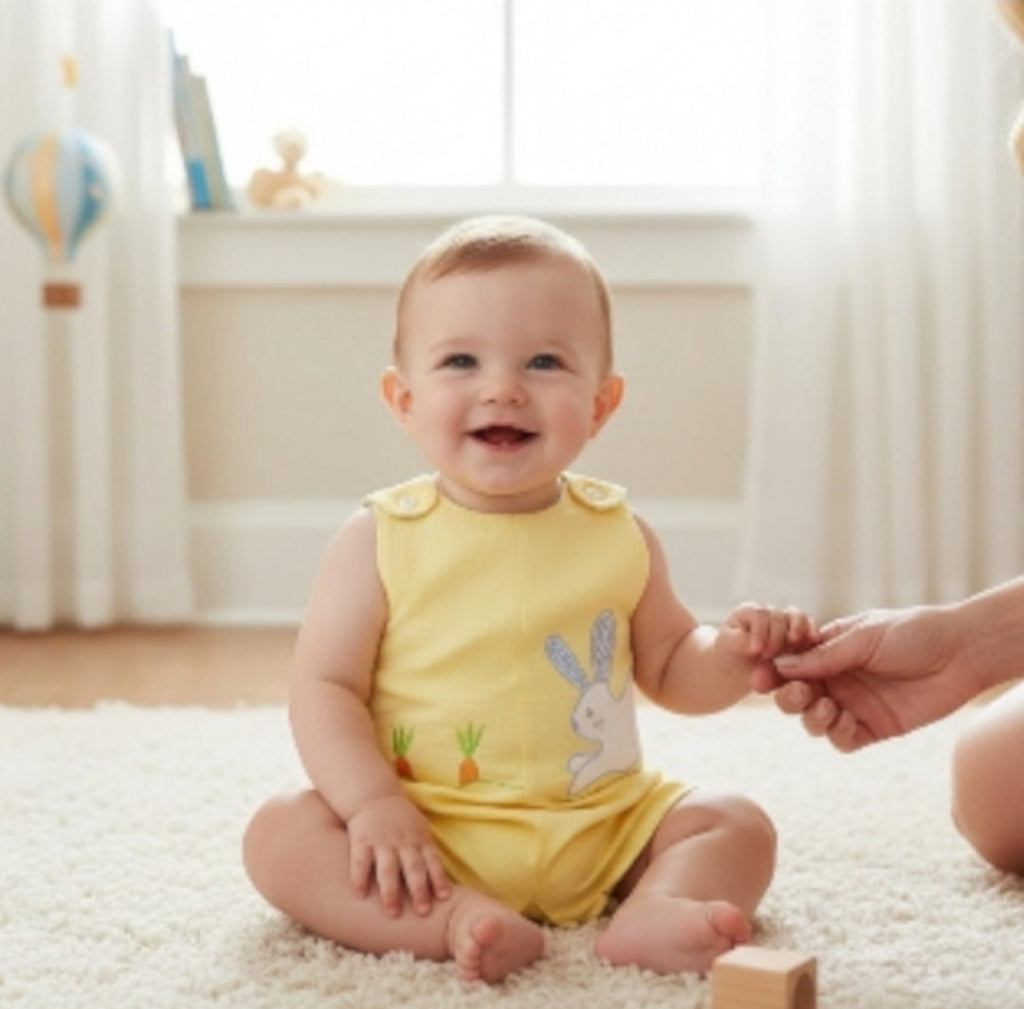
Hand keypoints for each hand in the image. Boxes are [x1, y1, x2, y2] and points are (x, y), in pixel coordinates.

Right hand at [346, 794, 450, 917]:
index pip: (432, 861)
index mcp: (420, 840)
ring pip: (388, 869)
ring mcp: (382, 842)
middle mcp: (403, 842)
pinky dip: (360, 878)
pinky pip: (360, 861)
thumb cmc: (401, 820)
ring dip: (391, 891)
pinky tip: (360, 894)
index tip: (443, 898)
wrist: (373, 796)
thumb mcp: (420, 830)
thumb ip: (427, 853)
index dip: (438, 879)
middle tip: (423, 911)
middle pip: (413, 868)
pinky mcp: (361, 841)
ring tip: (393, 913)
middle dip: (419, 890)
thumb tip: (443, 884)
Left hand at [718, 602, 820, 683]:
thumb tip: (752, 644)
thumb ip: (738, 641)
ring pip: (797, 617)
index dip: (759, 630)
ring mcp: (787, 623)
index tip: (755, 650)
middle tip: (768, 656)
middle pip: (778, 617)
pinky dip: (812, 632)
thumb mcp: (727, 646)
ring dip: (797, 629)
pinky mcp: (801, 636)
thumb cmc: (731, 654)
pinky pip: (810, 628)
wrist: (742, 669)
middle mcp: (770, 613)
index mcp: (750, 612)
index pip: (759, 614)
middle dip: (775, 637)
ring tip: (793, 642)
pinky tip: (813, 641)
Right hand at [768, 606, 976, 750]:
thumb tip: (781, 666)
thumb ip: (823, 656)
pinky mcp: (874, 728)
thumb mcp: (862, 637)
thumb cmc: (912, 633)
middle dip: (788, 697)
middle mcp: (836, 679)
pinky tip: (848, 721)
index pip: (789, 665)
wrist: (960, 653)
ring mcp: (853, 704)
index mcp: (828, 652)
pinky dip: (837, 734)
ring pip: (813, 721)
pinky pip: (842, 740)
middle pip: (794, 696)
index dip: (772, 671)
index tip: (762, 676)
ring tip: (827, 708)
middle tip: (800, 693)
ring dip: (811, 717)